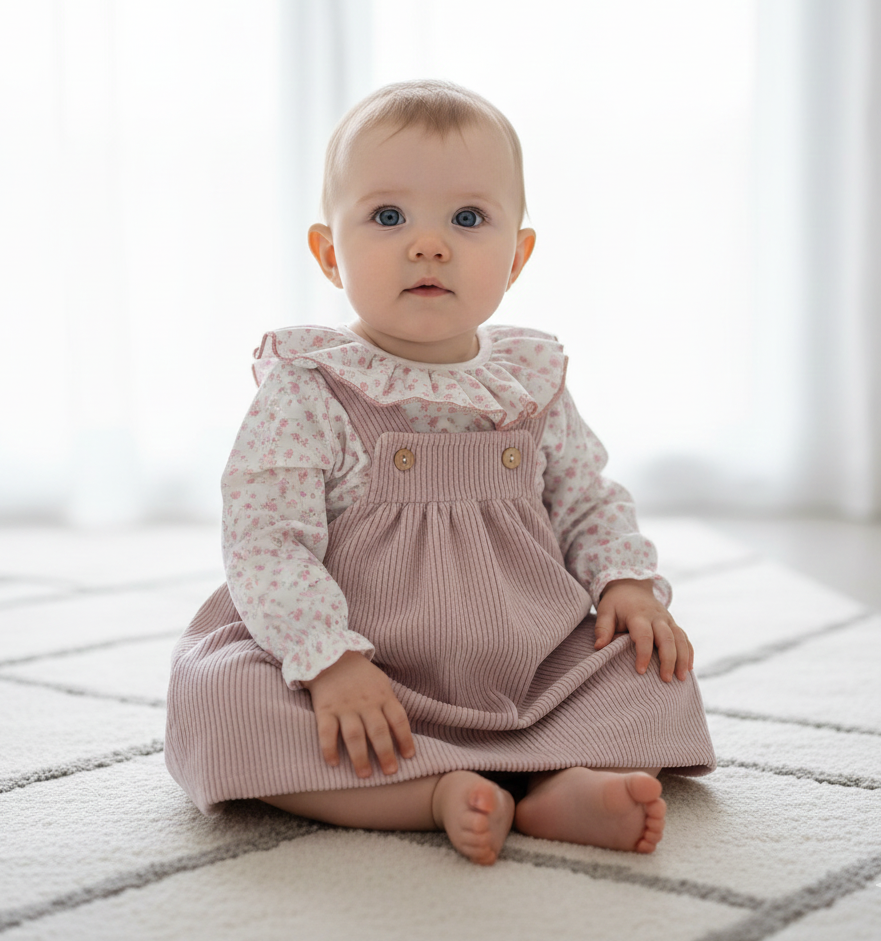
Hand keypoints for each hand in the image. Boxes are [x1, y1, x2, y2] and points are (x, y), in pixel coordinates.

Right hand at [302, 651, 415, 777]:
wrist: (331, 657)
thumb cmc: (361, 676)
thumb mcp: (381, 683)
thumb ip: (390, 705)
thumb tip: (401, 733)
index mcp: (383, 696)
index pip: (398, 719)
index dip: (405, 739)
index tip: (409, 757)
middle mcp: (366, 703)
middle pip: (378, 731)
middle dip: (385, 753)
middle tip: (390, 772)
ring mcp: (344, 707)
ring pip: (354, 735)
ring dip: (360, 757)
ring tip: (365, 775)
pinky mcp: (325, 709)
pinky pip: (327, 732)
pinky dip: (329, 749)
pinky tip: (334, 764)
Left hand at [594, 578, 693, 682]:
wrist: (632, 586)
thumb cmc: (616, 603)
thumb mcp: (605, 610)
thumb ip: (602, 628)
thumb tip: (598, 647)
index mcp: (638, 614)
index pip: (644, 635)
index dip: (643, 654)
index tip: (641, 671)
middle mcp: (656, 617)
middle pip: (667, 638)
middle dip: (668, 660)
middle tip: (666, 680)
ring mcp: (667, 620)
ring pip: (680, 638)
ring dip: (682, 658)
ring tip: (681, 678)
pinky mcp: (673, 624)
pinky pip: (684, 638)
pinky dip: (688, 652)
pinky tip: (688, 667)